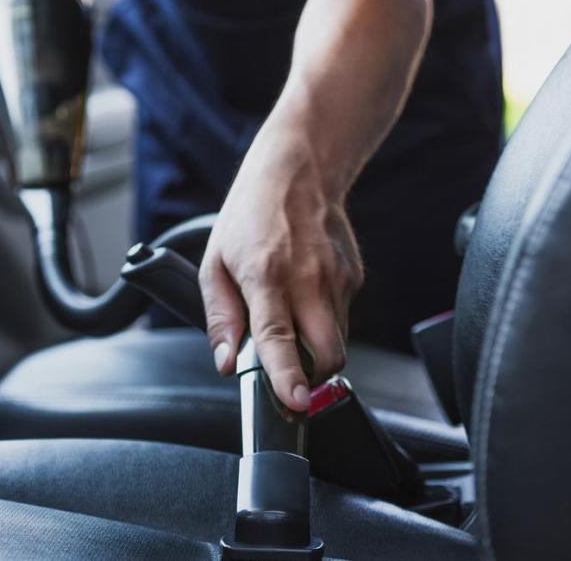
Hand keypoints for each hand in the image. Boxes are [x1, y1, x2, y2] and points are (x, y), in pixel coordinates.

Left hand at [200, 109, 363, 411]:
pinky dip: (324, 320)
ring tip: (290, 316)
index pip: (280, 339)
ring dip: (315, 345)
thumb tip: (226, 362)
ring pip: (337, 340)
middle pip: (327, 354)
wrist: (299, 169)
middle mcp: (308, 280)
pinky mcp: (355, 276)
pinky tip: (305, 293)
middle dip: (312, 377)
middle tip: (290, 375)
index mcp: (267, 277)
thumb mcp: (215, 263)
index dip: (288, 377)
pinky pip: (342, 317)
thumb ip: (220, 318)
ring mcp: (338, 278)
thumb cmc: (251, 215)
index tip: (294, 402)